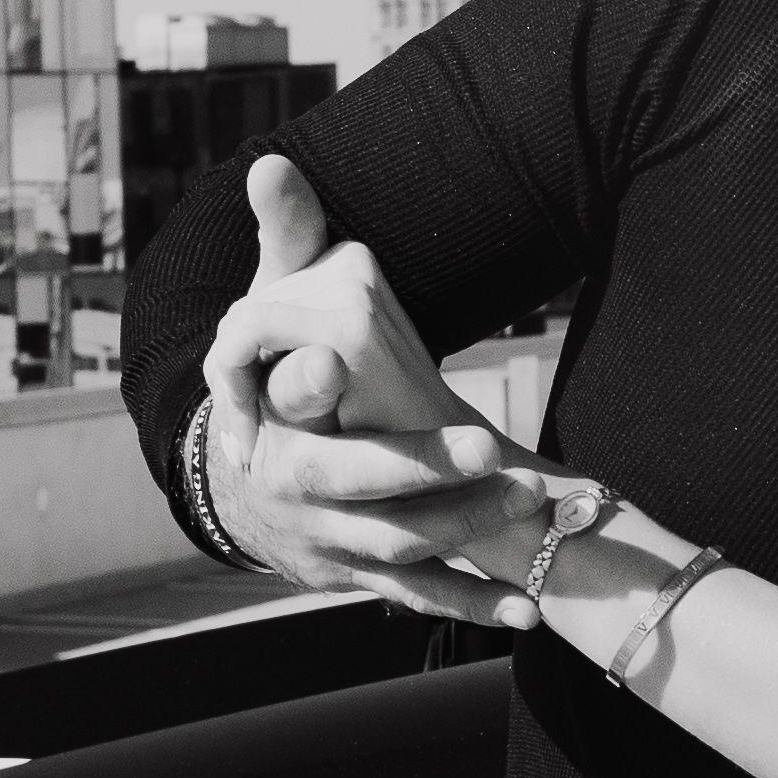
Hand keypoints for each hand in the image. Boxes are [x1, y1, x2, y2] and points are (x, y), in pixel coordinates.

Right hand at [190, 154, 530, 620]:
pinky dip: (470, 610)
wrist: (243, 480)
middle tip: (497, 456)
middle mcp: (297, 496)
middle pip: (367, 496)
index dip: (346, 412)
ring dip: (470, 540)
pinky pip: (418, 601)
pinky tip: (528, 616)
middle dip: (432, 478)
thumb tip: (272, 161)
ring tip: (534, 507)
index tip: (394, 393)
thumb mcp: (268, 308)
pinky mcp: (358, 580)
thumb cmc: (268, 375)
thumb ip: (284, 240)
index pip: (309, 425)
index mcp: (273, 432)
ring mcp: (327, 545)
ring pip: (401, 552)